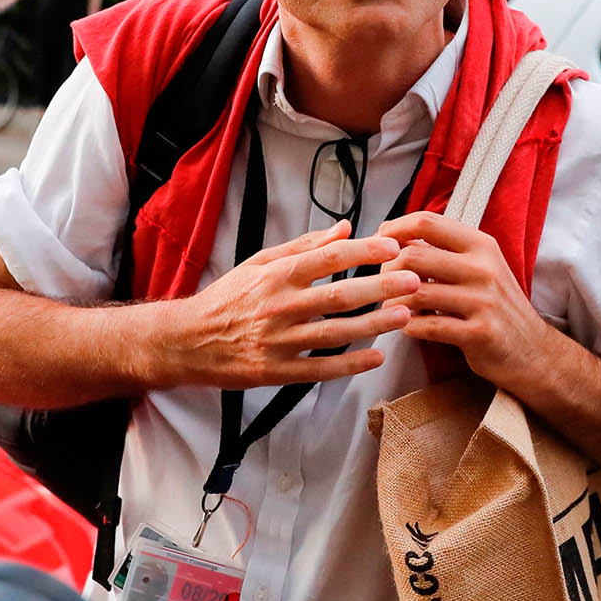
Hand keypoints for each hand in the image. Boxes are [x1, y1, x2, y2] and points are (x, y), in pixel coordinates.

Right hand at [159, 222, 417, 389]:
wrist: (186, 340)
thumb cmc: (227, 298)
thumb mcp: (259, 263)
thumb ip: (304, 246)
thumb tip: (345, 228)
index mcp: (276, 275)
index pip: (327, 258)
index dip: (363, 251)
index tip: (393, 246)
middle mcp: (279, 306)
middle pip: (338, 295)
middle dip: (380, 287)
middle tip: (414, 279)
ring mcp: (278, 341)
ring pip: (334, 333)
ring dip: (373, 325)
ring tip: (405, 316)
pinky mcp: (276, 372)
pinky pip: (319, 369)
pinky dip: (348, 365)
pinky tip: (376, 358)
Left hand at [377, 211, 555, 386]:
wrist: (532, 350)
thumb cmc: (496, 306)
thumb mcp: (480, 268)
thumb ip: (444, 252)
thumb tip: (391, 233)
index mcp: (481, 245)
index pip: (427, 222)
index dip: (395, 229)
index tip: (379, 243)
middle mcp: (483, 268)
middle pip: (413, 256)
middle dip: (387, 270)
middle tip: (381, 283)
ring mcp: (483, 301)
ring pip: (416, 292)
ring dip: (393, 302)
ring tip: (390, 308)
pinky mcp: (478, 333)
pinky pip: (428, 326)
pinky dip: (408, 326)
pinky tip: (407, 326)